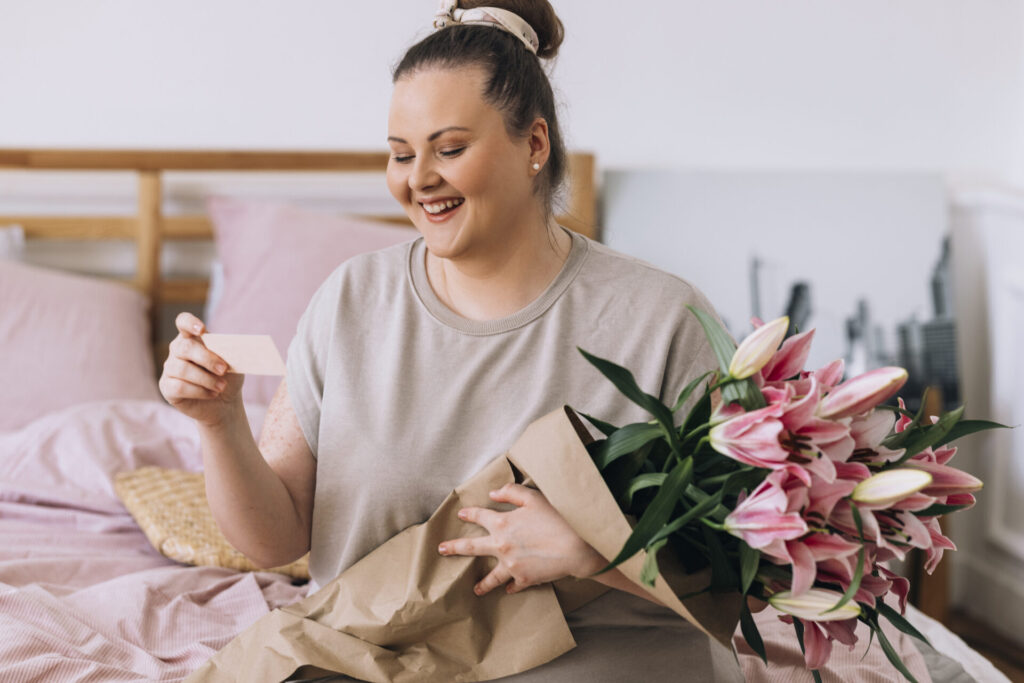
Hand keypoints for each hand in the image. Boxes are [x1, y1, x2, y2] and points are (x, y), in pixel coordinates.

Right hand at [159, 312, 243, 426]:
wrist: (225, 402)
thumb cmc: (228, 377)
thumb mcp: (234, 363)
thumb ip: (229, 352)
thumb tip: (232, 348)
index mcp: (193, 337)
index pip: (183, 321)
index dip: (189, 323)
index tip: (202, 330)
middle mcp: (177, 350)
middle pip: (185, 347)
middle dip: (206, 359)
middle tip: (224, 370)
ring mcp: (170, 368)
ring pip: (182, 369)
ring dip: (206, 379)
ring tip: (222, 387)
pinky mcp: (166, 387)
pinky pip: (179, 387)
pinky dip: (199, 391)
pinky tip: (212, 394)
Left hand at [438, 483, 604, 595]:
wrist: (575, 546)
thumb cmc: (557, 518)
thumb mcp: (533, 497)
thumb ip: (510, 492)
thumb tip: (493, 493)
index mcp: (502, 523)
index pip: (479, 516)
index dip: (469, 514)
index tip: (461, 514)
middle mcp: (501, 545)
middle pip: (471, 548)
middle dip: (454, 548)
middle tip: (442, 550)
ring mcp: (511, 565)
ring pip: (490, 576)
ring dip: (482, 583)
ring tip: (475, 590)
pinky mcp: (524, 578)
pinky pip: (513, 584)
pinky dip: (511, 587)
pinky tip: (509, 589)